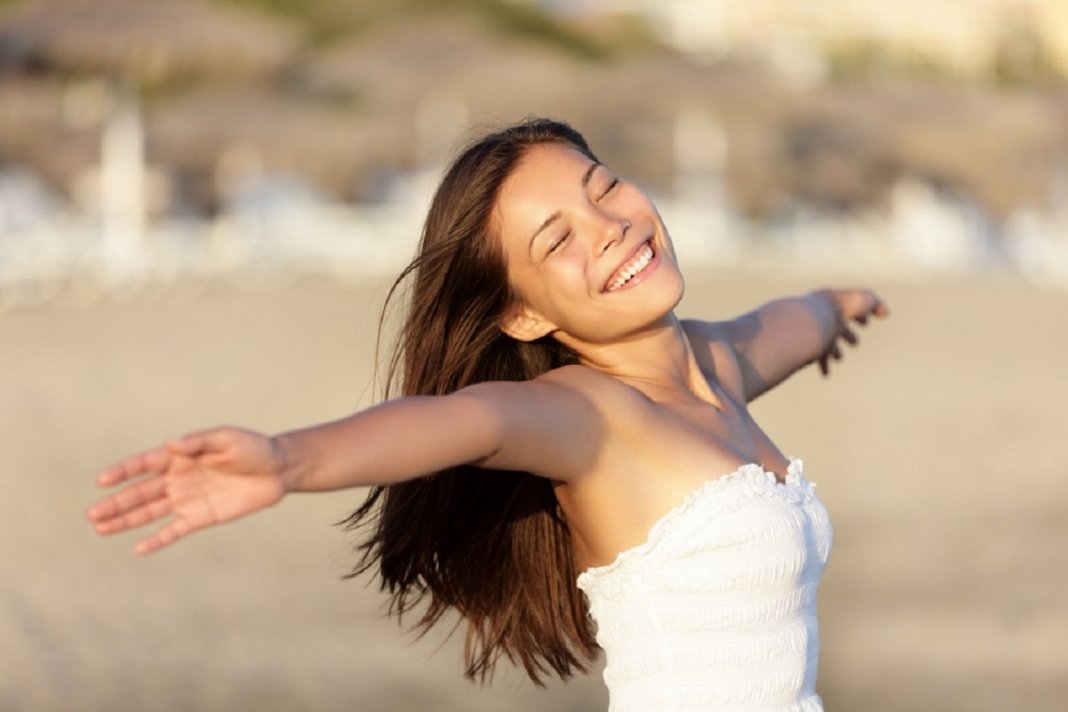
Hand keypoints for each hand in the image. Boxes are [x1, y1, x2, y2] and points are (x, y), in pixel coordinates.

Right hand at [87, 427, 287, 554]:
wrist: (278, 470)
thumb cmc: (253, 448)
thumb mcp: (227, 439)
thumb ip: (199, 442)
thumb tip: (172, 444)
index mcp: (181, 456)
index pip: (145, 464)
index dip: (124, 471)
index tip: (103, 480)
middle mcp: (178, 478)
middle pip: (140, 492)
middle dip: (116, 503)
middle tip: (91, 514)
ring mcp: (187, 499)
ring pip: (150, 512)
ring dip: (126, 520)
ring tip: (100, 528)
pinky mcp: (201, 517)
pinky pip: (174, 530)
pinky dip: (157, 540)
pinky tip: (138, 549)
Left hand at [818, 288, 888, 375]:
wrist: (812, 319)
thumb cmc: (839, 308)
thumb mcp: (862, 300)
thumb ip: (875, 303)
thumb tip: (885, 312)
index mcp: (837, 306)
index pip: (849, 310)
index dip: (859, 316)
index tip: (865, 323)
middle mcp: (826, 320)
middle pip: (838, 328)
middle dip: (847, 335)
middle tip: (854, 342)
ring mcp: (818, 333)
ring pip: (827, 344)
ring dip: (835, 351)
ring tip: (839, 358)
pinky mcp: (812, 346)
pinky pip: (817, 358)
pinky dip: (823, 365)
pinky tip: (826, 374)